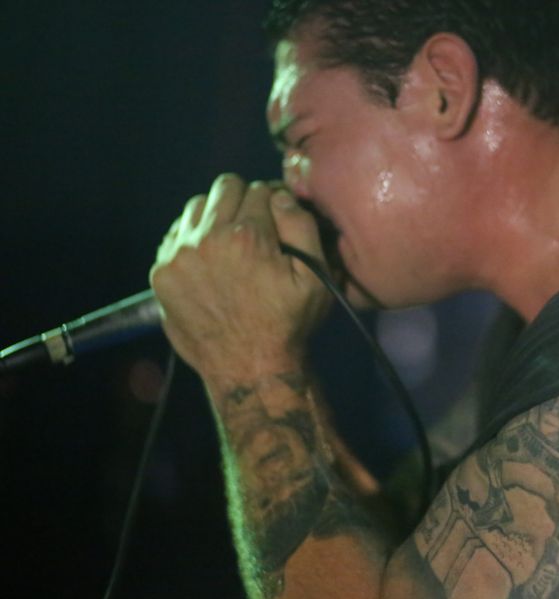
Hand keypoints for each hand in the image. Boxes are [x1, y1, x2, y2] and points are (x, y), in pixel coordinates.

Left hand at [150, 174, 330, 381]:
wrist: (249, 368)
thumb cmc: (288, 325)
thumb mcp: (315, 278)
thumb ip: (302, 226)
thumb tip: (279, 196)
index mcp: (247, 236)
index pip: (260, 190)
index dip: (274, 202)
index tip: (278, 219)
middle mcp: (207, 239)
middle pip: (225, 187)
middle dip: (244, 200)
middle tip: (256, 226)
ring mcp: (179, 256)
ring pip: (197, 205)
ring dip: (216, 214)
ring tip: (231, 242)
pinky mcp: (162, 273)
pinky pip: (175, 234)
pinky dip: (193, 237)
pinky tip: (210, 258)